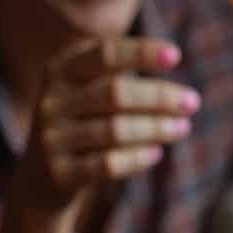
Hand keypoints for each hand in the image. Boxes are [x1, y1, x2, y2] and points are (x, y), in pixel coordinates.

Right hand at [11, 37, 196, 216]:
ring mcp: (52, 138)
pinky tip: (156, 153)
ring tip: (183, 127)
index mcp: (61, 70)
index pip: (104, 55)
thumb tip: (175, 73)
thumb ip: (119, 73)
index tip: (177, 55)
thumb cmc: (83, 122)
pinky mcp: (60, 173)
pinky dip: (137, 158)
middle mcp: (51, 100)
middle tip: (193, 102)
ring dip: (156, 128)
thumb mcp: (90, 90)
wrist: (39, 179)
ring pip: (114, 130)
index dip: (141, 52)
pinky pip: (107, 164)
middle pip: (114, 93)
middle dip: (159, 96)